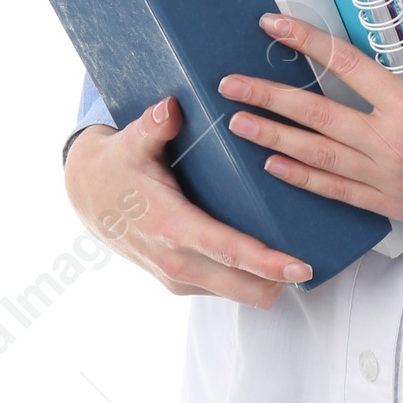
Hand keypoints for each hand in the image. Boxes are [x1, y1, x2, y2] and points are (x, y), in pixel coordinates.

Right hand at [64, 97, 311, 305]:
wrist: (88, 197)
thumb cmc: (118, 166)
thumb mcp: (131, 142)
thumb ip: (153, 126)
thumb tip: (168, 108)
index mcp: (172, 227)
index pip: (228, 251)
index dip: (268, 263)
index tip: (302, 266)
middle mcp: (176, 262)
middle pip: (244, 288)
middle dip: (280, 279)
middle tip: (313, 256)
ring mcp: (178, 279)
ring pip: (239, 294)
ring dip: (266, 280)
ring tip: (295, 250)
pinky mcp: (181, 283)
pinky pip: (226, 289)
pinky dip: (248, 278)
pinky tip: (265, 253)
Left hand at [219, 13, 402, 239]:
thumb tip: (400, 12)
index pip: (344, 64)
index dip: (305, 40)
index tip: (272, 24)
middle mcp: (392, 141)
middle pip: (315, 114)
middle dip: (268, 96)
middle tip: (229, 84)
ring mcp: (388, 178)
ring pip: (317, 156)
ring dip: (273, 137)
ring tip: (238, 122)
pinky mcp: (391, 205)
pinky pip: (336, 191)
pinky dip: (302, 178)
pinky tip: (274, 165)